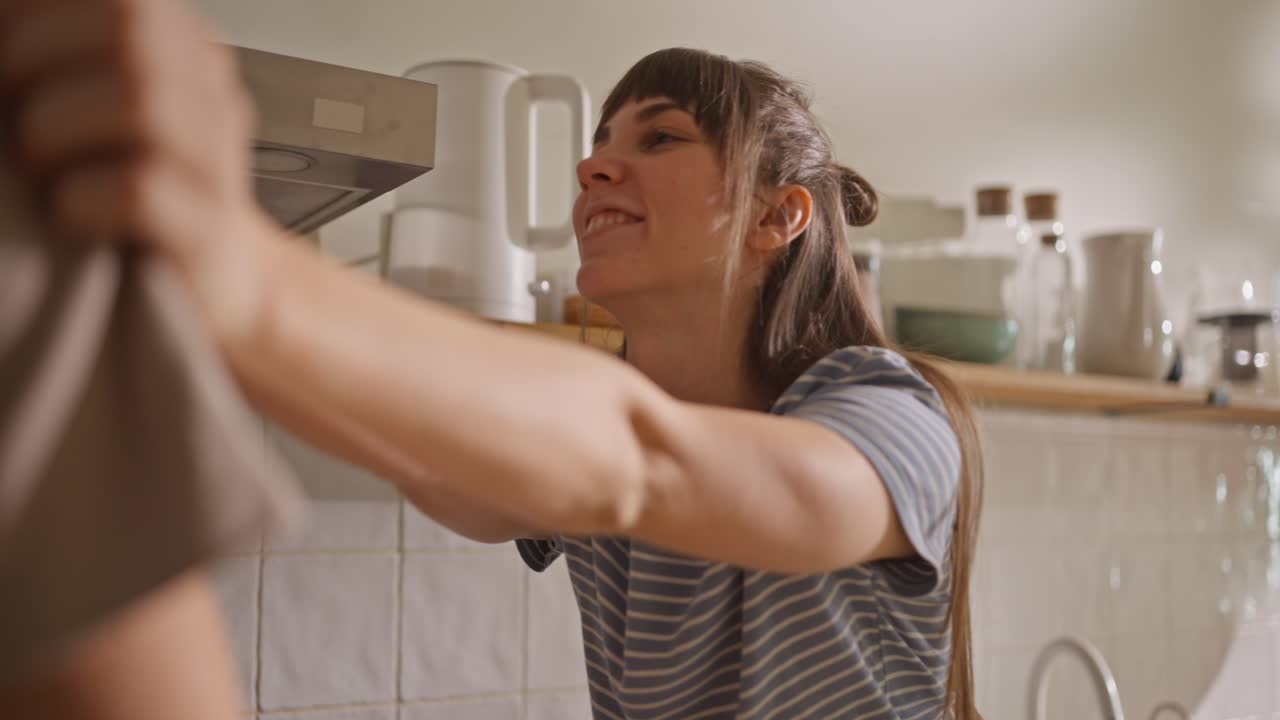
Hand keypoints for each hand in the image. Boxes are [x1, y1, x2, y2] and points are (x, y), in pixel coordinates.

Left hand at [0, 0, 276, 347]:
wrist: (214, 277)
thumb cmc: (136, 186)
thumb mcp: (103, 101)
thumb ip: (63, 58)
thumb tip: (3, 26)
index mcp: (188, 49)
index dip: (40, 14)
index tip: (4, 47)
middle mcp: (213, 96)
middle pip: (135, 29)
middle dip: (37, 56)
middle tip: (9, 104)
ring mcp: (217, 165)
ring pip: (141, 102)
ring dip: (53, 128)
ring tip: (39, 166)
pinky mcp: (206, 232)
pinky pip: (138, 191)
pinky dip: (79, 198)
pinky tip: (69, 211)